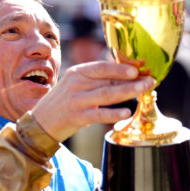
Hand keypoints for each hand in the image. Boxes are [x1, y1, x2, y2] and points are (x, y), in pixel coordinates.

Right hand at [32, 61, 154, 142]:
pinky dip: (113, 114)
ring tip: (144, 90)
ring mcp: (76, 101)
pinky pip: (98, 115)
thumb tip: (125, 77)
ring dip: (128, 92)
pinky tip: (126, 112)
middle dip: (131, 80)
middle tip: (150, 80)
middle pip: (108, 80)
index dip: (122, 67)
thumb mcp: (75, 86)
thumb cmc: (62, 104)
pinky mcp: (76, 117)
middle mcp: (76, 84)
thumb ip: (95, 81)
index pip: (102, 67)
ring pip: (106, 95)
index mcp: (76, 73)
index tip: (139, 68)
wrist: (40, 123)